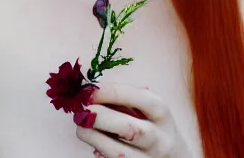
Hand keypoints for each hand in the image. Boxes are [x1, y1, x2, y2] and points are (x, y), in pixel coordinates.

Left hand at [75, 82, 190, 157]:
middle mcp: (160, 138)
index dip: (110, 92)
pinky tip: (94, 142)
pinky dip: (100, 151)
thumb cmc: (155, 125)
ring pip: (118, 152)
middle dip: (100, 117)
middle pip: (129, 128)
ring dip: (94, 138)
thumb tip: (91, 92)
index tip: (89, 91)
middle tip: (82, 111)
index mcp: (162, 112)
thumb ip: (126, 98)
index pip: (138, 98)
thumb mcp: (149, 108)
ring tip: (81, 128)